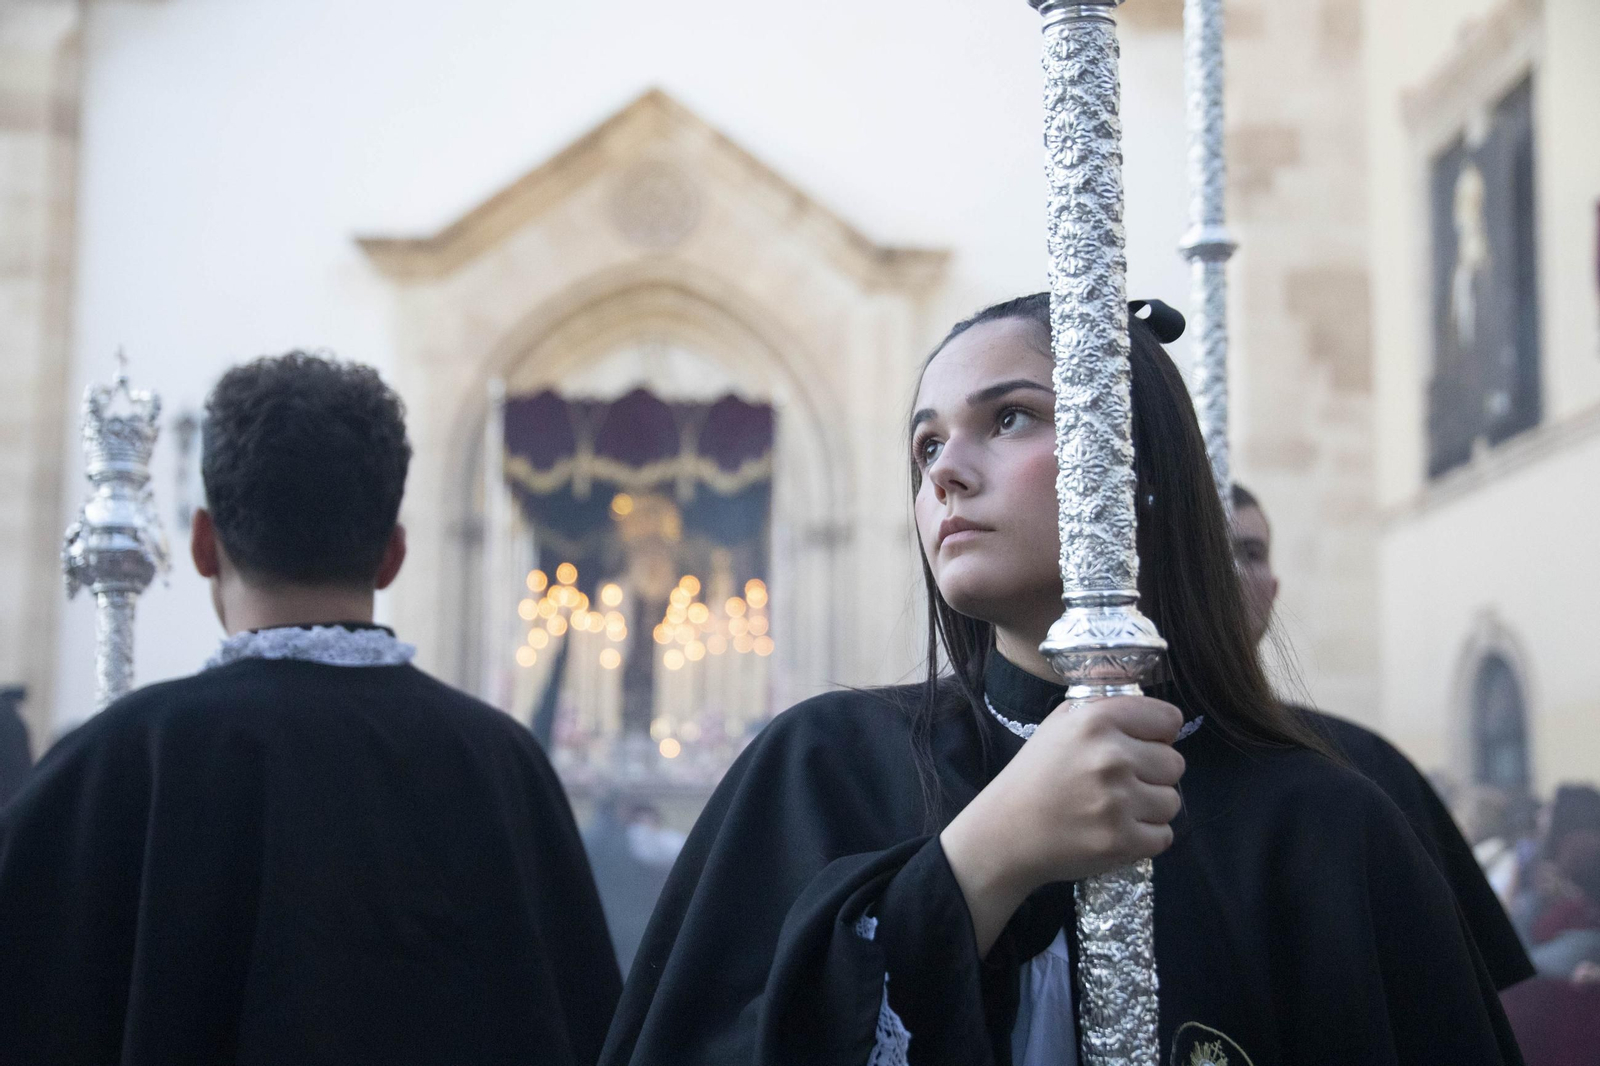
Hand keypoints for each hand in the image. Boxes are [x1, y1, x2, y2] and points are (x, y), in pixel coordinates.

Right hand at [940, 694, 1185, 954]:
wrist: (1006, 832)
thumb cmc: (1035, 775)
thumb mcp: (1059, 725)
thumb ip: (1102, 709)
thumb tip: (1148, 709)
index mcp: (1097, 721)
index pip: (1169, 719)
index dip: (1158, 734)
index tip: (1141, 746)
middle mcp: (1112, 757)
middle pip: (1175, 763)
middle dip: (1154, 774)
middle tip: (1122, 783)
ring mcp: (1118, 802)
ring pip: (1172, 802)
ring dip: (1150, 808)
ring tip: (1116, 809)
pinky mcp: (1122, 841)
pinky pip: (1164, 836)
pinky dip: (1144, 838)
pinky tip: (1115, 831)